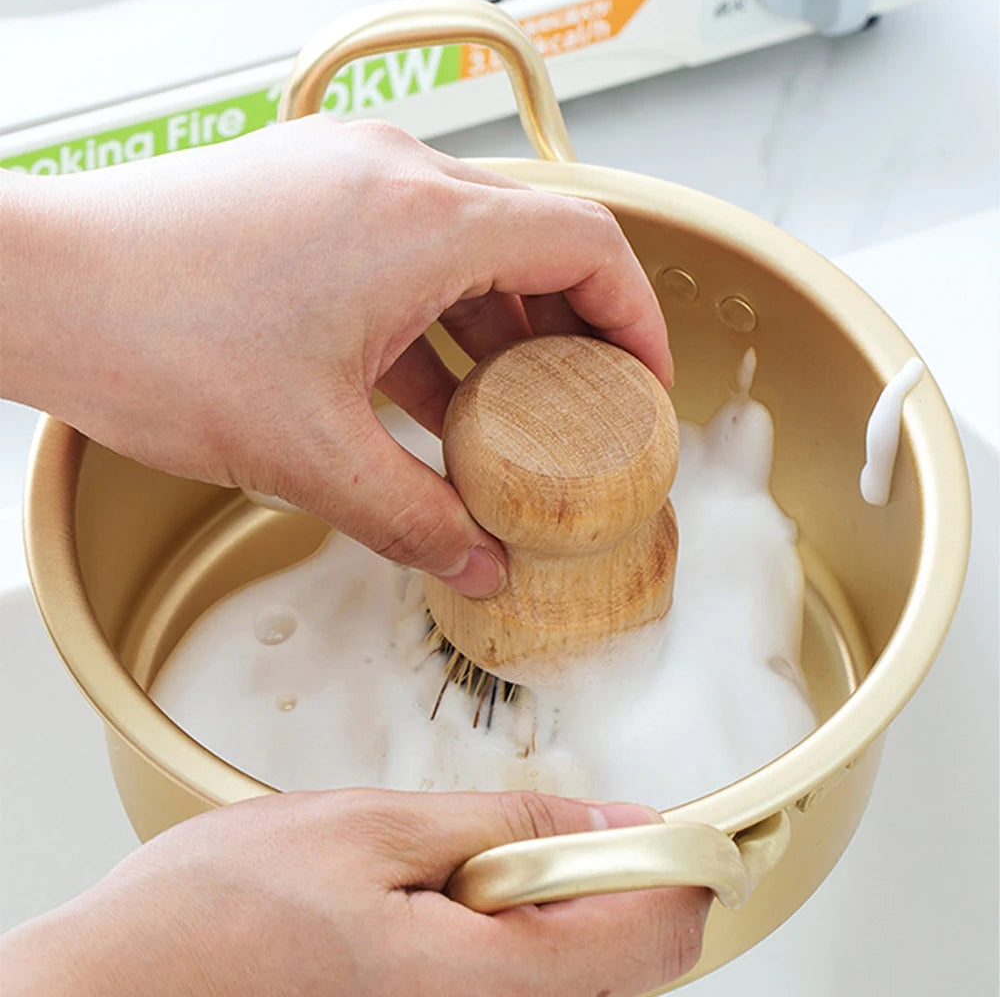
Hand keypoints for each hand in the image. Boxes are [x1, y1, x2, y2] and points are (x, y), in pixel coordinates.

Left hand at [0, 118, 671, 596]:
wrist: (38, 285)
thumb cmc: (156, 339)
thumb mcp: (312, 454)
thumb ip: (416, 517)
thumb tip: (479, 564)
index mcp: (423, 222)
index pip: (588, 244)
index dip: (636, 318)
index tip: (642, 381)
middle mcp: (396, 178)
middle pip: (537, 243)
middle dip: (573, 330)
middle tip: (583, 406)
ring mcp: (348, 178)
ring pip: (470, 248)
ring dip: (500, 328)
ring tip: (508, 413)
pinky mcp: (308, 196)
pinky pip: (407, 252)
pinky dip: (435, 318)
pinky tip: (428, 391)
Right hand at [0, 789, 709, 995]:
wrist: (118, 992)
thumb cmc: (220, 915)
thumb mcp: (374, 829)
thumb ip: (506, 827)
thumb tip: (615, 822)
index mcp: (488, 984)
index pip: (658, 937)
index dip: (689, 864)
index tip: (690, 818)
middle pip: (629, 964)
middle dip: (613, 878)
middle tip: (549, 824)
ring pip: (575, 973)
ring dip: (558, 901)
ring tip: (473, 857)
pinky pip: (522, 982)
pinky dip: (518, 926)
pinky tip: (453, 894)